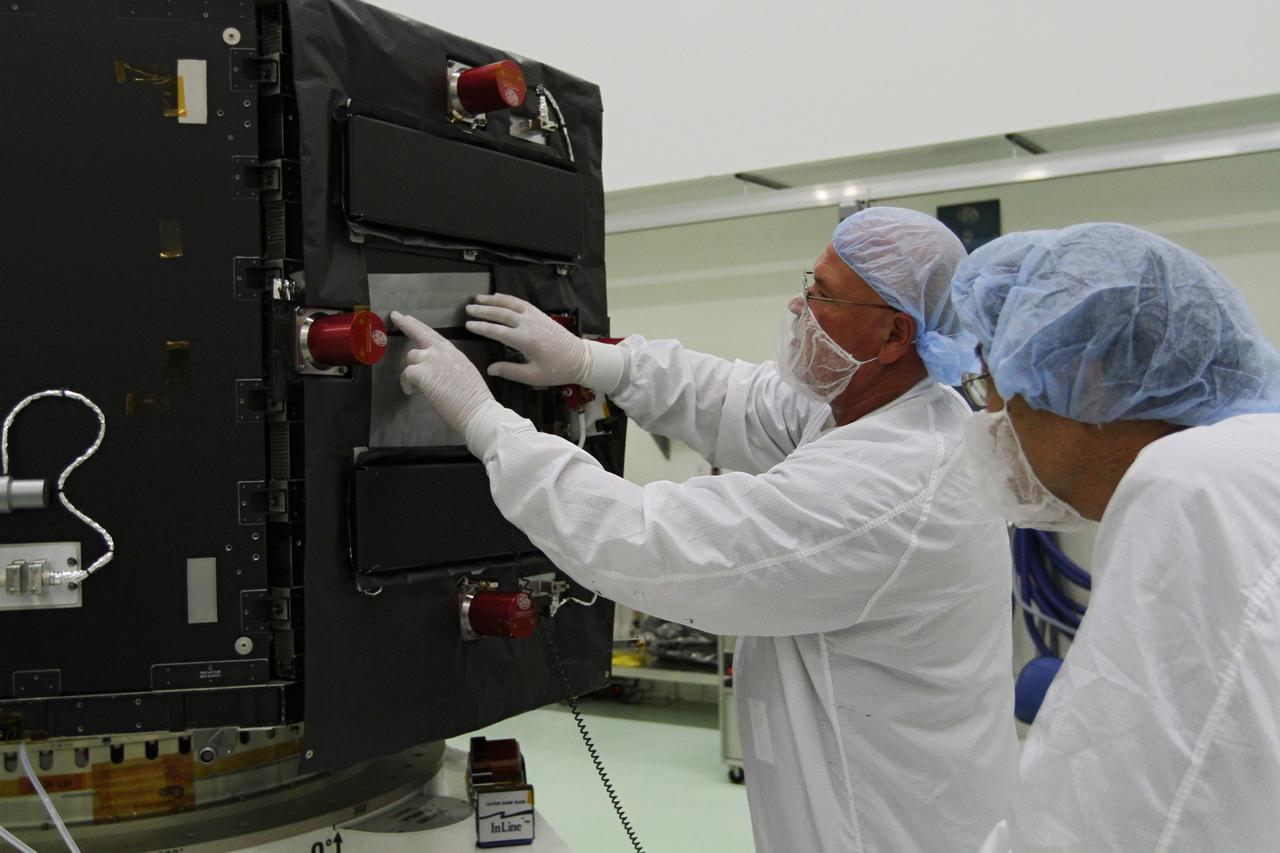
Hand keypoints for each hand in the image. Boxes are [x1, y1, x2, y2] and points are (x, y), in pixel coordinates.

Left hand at [391, 311, 493, 433]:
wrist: (478, 411)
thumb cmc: (473, 400)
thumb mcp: (464, 374)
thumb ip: (448, 365)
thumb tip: (434, 369)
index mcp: (453, 352)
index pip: (433, 335)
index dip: (419, 326)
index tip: (408, 318)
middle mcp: (442, 351)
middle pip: (420, 333)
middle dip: (406, 323)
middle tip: (395, 316)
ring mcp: (432, 360)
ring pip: (411, 357)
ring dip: (413, 372)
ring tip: (420, 388)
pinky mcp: (422, 373)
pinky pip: (406, 374)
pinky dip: (408, 385)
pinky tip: (414, 393)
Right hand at [464, 293, 589, 386]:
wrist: (579, 358)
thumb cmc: (556, 370)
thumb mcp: (532, 376)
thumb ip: (510, 371)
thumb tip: (490, 369)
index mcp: (525, 340)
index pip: (497, 331)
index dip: (481, 327)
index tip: (468, 325)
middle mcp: (528, 324)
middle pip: (501, 314)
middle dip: (483, 310)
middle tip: (467, 309)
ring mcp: (535, 317)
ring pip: (510, 304)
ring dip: (493, 300)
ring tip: (478, 299)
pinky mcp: (540, 314)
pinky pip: (521, 302)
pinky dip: (508, 298)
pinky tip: (498, 297)